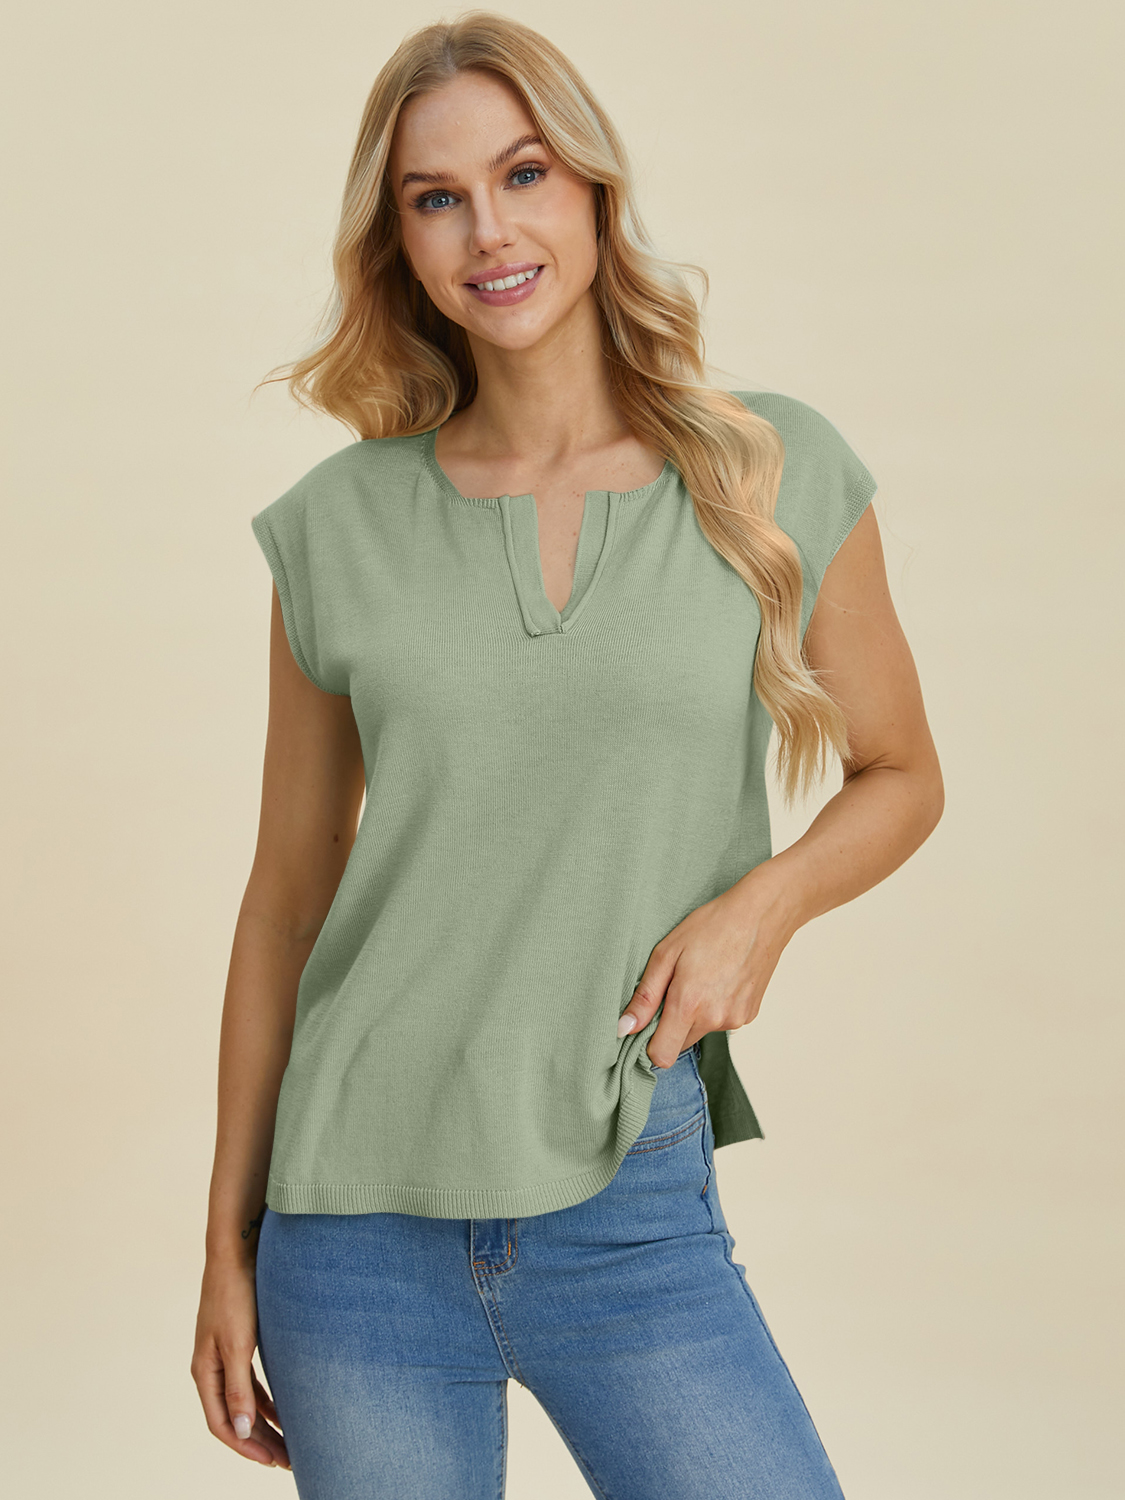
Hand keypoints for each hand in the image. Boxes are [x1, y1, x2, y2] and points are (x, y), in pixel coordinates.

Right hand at [191, 1257, 289, 1469]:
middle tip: (288, 1460)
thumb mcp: (237, 1345)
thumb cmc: (235, 1295)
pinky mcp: (238, 1343)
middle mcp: (211, 1368)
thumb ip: (238, 1389)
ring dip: (263, 1423)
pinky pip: (250, 1383)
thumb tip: (239, 1431)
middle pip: (234, 1418)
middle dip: (259, 1441)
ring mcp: (223, 1356)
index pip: (221, 1425)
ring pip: (243, 1402)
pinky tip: (283, 1410)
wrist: (237, 1252)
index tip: (271, 1461)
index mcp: (205, 1372)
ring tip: (288, 1443)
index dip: (245, 1446)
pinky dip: (265, 1400)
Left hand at [617, 872, 795, 1069]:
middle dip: (671, 1025)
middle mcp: (714, 1019)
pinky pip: (721, 1022)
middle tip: (675, 988)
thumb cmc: (712, 926)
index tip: (648, 1022)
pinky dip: (715, 1008)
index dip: (649, 1043)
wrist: (761, 915)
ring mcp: (735, 1019)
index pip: (661, 1056)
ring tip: (701, 977)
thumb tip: (625, 1028)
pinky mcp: (749, 1015)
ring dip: (694, 1015)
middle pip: (680, 1044)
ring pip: (701, 1031)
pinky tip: (720, 980)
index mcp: (689, 1004)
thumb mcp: (667, 952)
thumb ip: (645, 996)